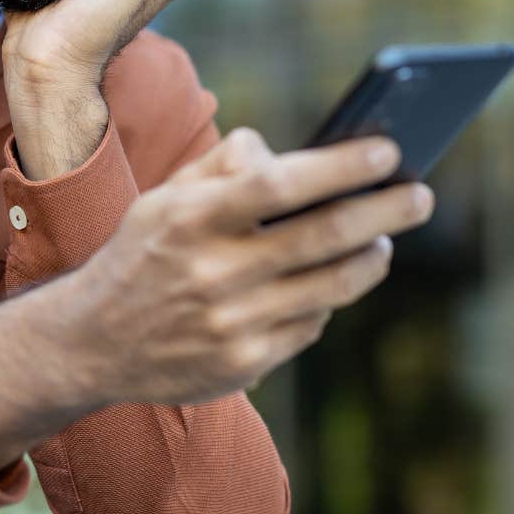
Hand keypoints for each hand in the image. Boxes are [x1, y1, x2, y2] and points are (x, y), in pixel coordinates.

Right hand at [53, 129, 432, 405]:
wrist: (92, 341)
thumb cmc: (146, 251)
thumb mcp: (167, 196)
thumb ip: (227, 164)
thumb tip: (295, 154)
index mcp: (192, 218)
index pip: (281, 184)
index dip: (341, 166)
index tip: (388, 150)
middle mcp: (212, 272)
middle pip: (323, 237)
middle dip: (384, 211)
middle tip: (420, 195)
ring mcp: (230, 323)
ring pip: (330, 287)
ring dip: (370, 258)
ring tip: (384, 239)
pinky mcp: (243, 364)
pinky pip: (310, 325)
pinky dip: (328, 300)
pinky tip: (330, 282)